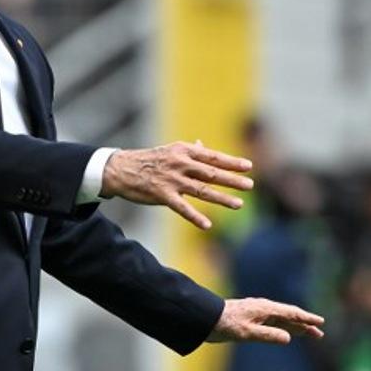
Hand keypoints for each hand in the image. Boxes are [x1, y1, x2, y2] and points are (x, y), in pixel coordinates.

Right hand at [100, 141, 253, 229]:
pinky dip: (195, 217)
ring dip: (221, 198)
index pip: (212, 157)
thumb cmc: (148, 160)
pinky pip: (182, 208)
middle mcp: (180, 164)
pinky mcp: (162, 195)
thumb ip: (189, 151)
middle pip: (211, 173)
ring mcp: (171, 180)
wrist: (120, 169)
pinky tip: (208, 225)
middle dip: (232, 179)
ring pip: (201, 190)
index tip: (248, 166)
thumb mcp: (169, 151)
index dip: (231, 162)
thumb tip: (203, 145)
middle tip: (250, 185)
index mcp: (183, 151)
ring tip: (239, 204)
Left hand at [206, 298, 324, 344]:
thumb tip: (289, 338)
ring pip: (282, 320)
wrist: (205, 318)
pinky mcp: (251, 320)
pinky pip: (273, 323)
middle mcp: (264, 309)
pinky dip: (284, 328)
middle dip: (305, 325)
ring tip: (309, 334)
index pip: (291, 313)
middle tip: (319, 334)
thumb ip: (268, 335)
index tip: (320, 323)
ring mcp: (258, 314)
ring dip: (296, 327)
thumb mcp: (248, 333)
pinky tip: (287, 332)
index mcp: (265, 309)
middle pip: (289, 317)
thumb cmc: (225, 324)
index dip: (306, 319)